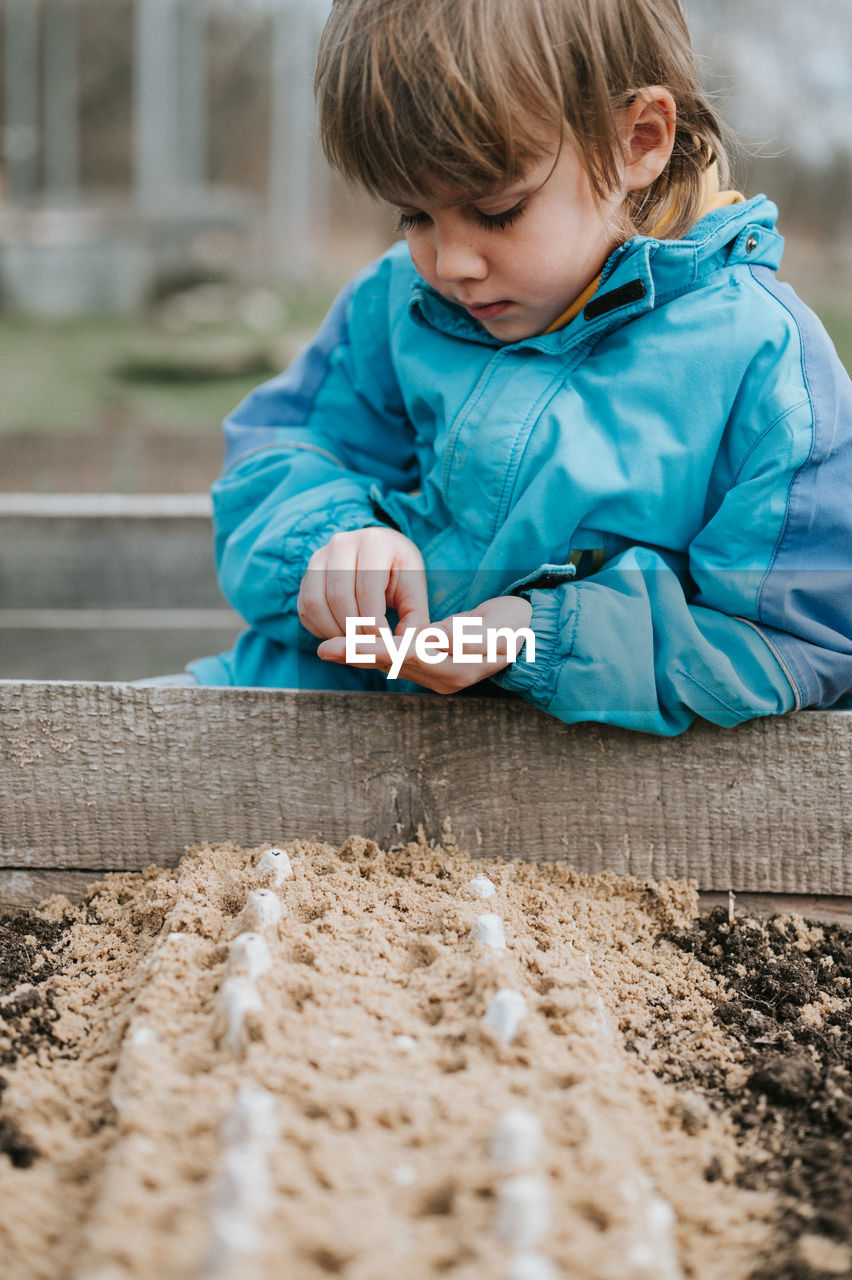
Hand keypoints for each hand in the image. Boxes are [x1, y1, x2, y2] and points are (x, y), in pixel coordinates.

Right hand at [297, 527, 428, 639]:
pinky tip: (340, 635)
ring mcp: (319, 558)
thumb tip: (399, 651)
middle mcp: (341, 544)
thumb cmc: (399, 573)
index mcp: (374, 543)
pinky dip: (320, 629)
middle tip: (369, 647)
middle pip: (338, 597)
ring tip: (355, 643)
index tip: (385, 643)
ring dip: (334, 632)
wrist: (379, 552)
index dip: (374, 624)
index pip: (367, 590)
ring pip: (316, 603)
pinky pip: (305, 609)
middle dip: (353, 630)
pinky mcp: (306, 575)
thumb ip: (414, 620)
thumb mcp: (415, 591)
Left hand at [317, 594, 533, 693]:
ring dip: (359, 655)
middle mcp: (444, 678)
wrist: (528, 637)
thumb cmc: (514, 626)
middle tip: (324, 649)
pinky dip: (373, 654)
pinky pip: (398, 663)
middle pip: (393, 664)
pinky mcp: (434, 670)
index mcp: (457, 667)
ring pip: (392, 665)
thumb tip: (438, 639)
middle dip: (357, 654)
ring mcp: (439, 677)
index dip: (377, 648)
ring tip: (328, 648)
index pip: (408, 655)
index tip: (348, 642)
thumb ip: (467, 633)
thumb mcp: (497, 627)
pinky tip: (352, 647)